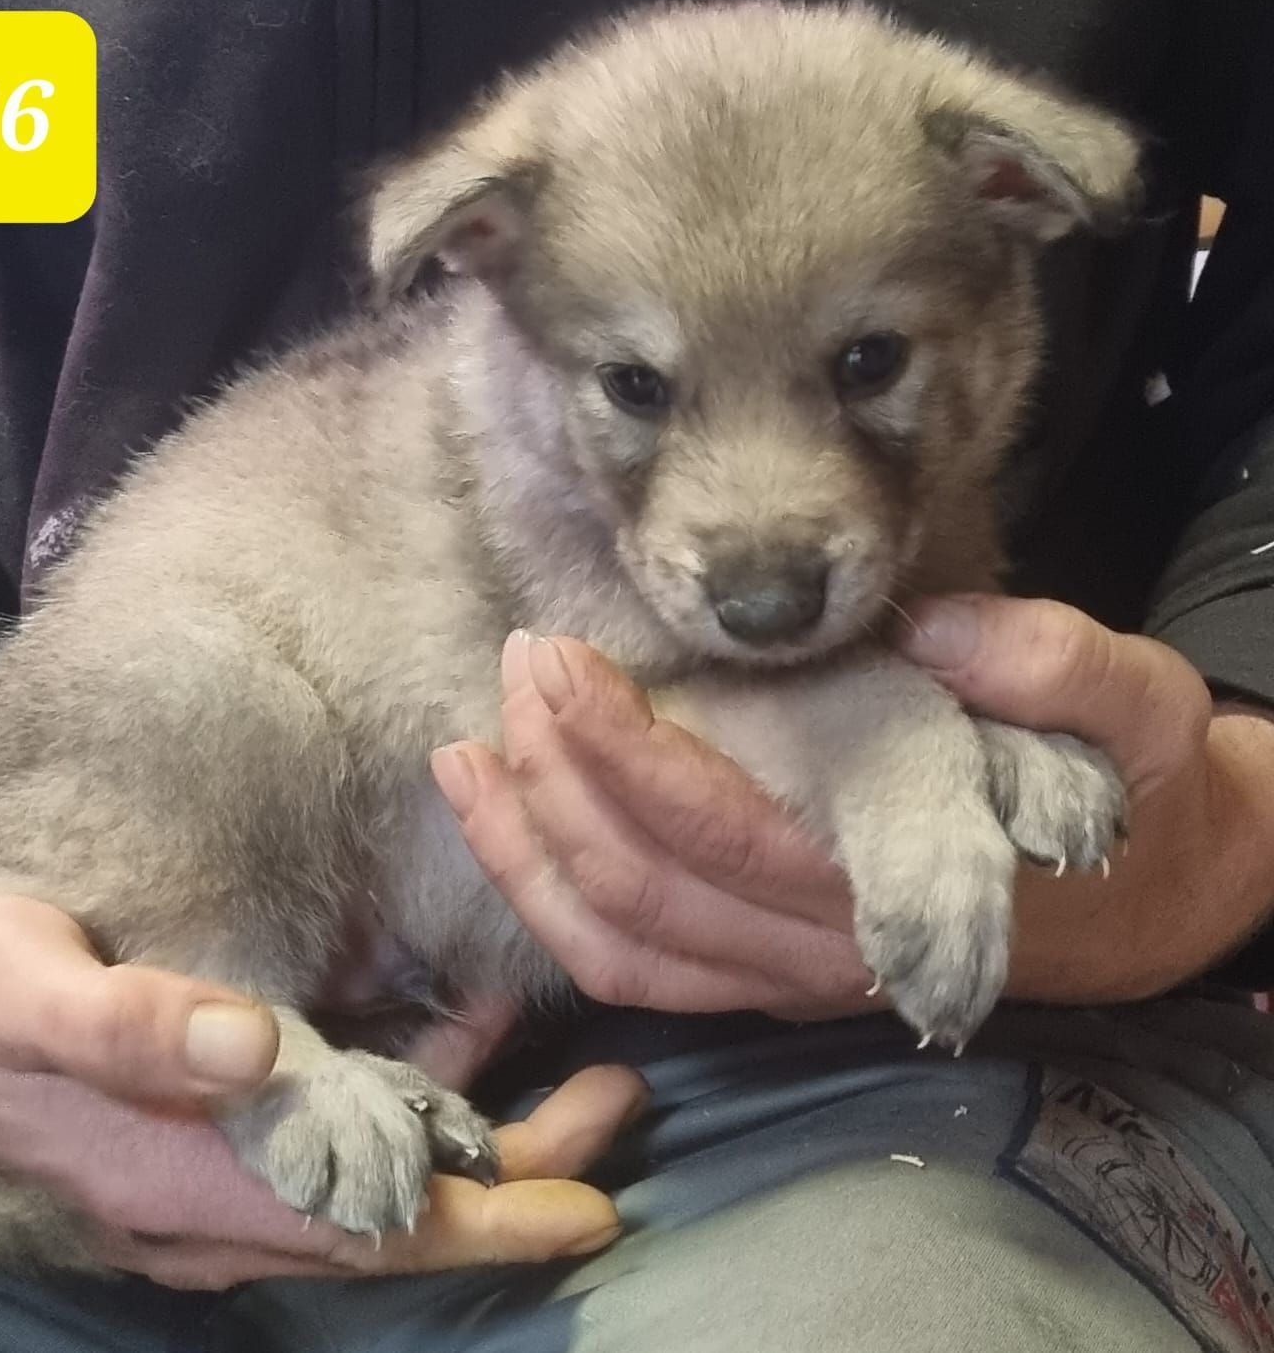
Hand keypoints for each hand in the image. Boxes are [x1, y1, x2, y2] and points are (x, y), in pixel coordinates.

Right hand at [0, 894, 646, 1288]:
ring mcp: (232, 1174)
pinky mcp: (227, 1132)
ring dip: (485, 1136)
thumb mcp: (21, 992)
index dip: (487, 1224)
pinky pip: (347, 1132)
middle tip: (619, 1102)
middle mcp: (230, 1202)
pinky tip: (464, 1036)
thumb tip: (247, 1043)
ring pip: (386, 1174)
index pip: (372, 1229)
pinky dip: (418, 1097)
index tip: (591, 1210)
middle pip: (406, 1210)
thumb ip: (129, 1022)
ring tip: (582, 1077)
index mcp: (195, 1184)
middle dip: (521, 1173)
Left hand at [431, 607, 1273, 1018]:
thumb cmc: (1133, 788)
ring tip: (466, 748)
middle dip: (556, 775)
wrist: (1146, 887)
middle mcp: (819, 951)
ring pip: (615, 943)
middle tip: (519, 664)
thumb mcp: (1136, 707)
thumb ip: (1055, 668)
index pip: (724, 833)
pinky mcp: (757, 978)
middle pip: (643, 886)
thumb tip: (941, 633)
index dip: (626, 755)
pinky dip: (551, 900)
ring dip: (525, 848)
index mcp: (894, 881)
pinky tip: (503, 821)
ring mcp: (780, 978)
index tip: (559, 663)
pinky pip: (630, 966)